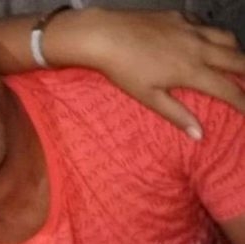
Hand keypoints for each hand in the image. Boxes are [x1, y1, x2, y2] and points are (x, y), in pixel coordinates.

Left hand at [47, 8, 244, 139]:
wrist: (106, 35)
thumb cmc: (123, 69)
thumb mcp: (148, 97)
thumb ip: (176, 114)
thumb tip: (199, 134)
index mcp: (191, 70)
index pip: (227, 88)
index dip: (243, 101)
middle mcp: (198, 47)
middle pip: (237, 59)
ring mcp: (190, 28)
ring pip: (227, 37)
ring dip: (235, 51)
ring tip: (235, 62)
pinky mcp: (179, 16)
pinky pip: (206, 24)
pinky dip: (213, 34)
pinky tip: (206, 41)